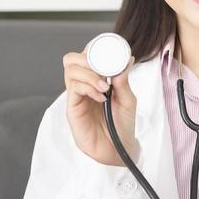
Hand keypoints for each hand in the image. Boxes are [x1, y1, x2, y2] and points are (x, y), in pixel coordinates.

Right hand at [61, 50, 137, 166]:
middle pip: (72, 59)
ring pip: (71, 71)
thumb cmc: (122, 125)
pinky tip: (101, 97)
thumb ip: (123, 80)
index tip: (111, 55)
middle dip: (87, 58)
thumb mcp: (128, 100)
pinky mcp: (72, 108)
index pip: (87, 56)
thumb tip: (126, 59)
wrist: (118, 149)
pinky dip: (88, 88)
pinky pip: (74, 89)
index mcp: (96, 79)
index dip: (95, 50)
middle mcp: (84, 85)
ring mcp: (76, 96)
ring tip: (105, 87)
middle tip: (103, 69)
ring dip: (89, 74)